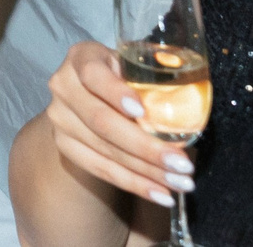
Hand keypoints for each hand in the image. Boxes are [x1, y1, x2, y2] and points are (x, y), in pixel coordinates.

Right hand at [43, 41, 194, 210]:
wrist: (90, 94)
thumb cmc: (124, 76)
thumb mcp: (134, 67)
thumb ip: (154, 79)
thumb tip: (192, 101)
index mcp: (82, 57)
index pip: (94, 74)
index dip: (116, 93)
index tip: (143, 112)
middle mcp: (64, 86)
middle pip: (101, 120)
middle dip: (146, 147)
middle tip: (183, 164)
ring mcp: (60, 119)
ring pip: (105, 150)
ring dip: (147, 172)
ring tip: (181, 183)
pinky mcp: (66, 147)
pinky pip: (102, 170)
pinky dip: (135, 185)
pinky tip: (161, 194)